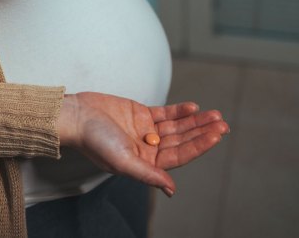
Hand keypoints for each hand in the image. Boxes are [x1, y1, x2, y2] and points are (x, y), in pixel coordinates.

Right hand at [57, 92, 229, 196]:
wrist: (76, 116)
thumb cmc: (95, 140)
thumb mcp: (123, 160)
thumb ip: (148, 174)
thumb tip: (171, 189)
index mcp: (145, 164)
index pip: (179, 155)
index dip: (199, 145)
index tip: (216, 135)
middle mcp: (148, 148)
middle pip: (182, 140)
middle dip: (202, 132)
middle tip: (222, 124)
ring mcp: (145, 130)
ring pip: (177, 126)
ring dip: (195, 121)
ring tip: (214, 114)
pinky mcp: (140, 113)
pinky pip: (165, 113)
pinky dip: (179, 110)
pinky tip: (193, 107)